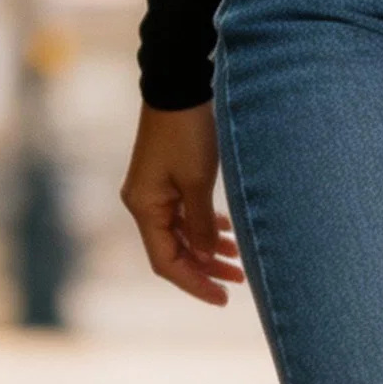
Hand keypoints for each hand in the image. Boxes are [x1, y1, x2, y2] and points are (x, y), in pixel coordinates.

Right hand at [120, 100, 244, 304]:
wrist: (179, 86)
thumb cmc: (188, 132)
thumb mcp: (198, 182)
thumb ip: (201, 224)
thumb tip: (205, 256)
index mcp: (144, 207)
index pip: (166, 262)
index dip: (195, 283)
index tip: (223, 297)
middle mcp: (144, 203)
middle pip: (173, 250)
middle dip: (205, 268)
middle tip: (239, 280)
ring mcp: (155, 190)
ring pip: (181, 232)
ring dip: (207, 247)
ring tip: (238, 260)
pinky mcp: (168, 177)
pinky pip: (184, 213)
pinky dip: (204, 225)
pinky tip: (226, 231)